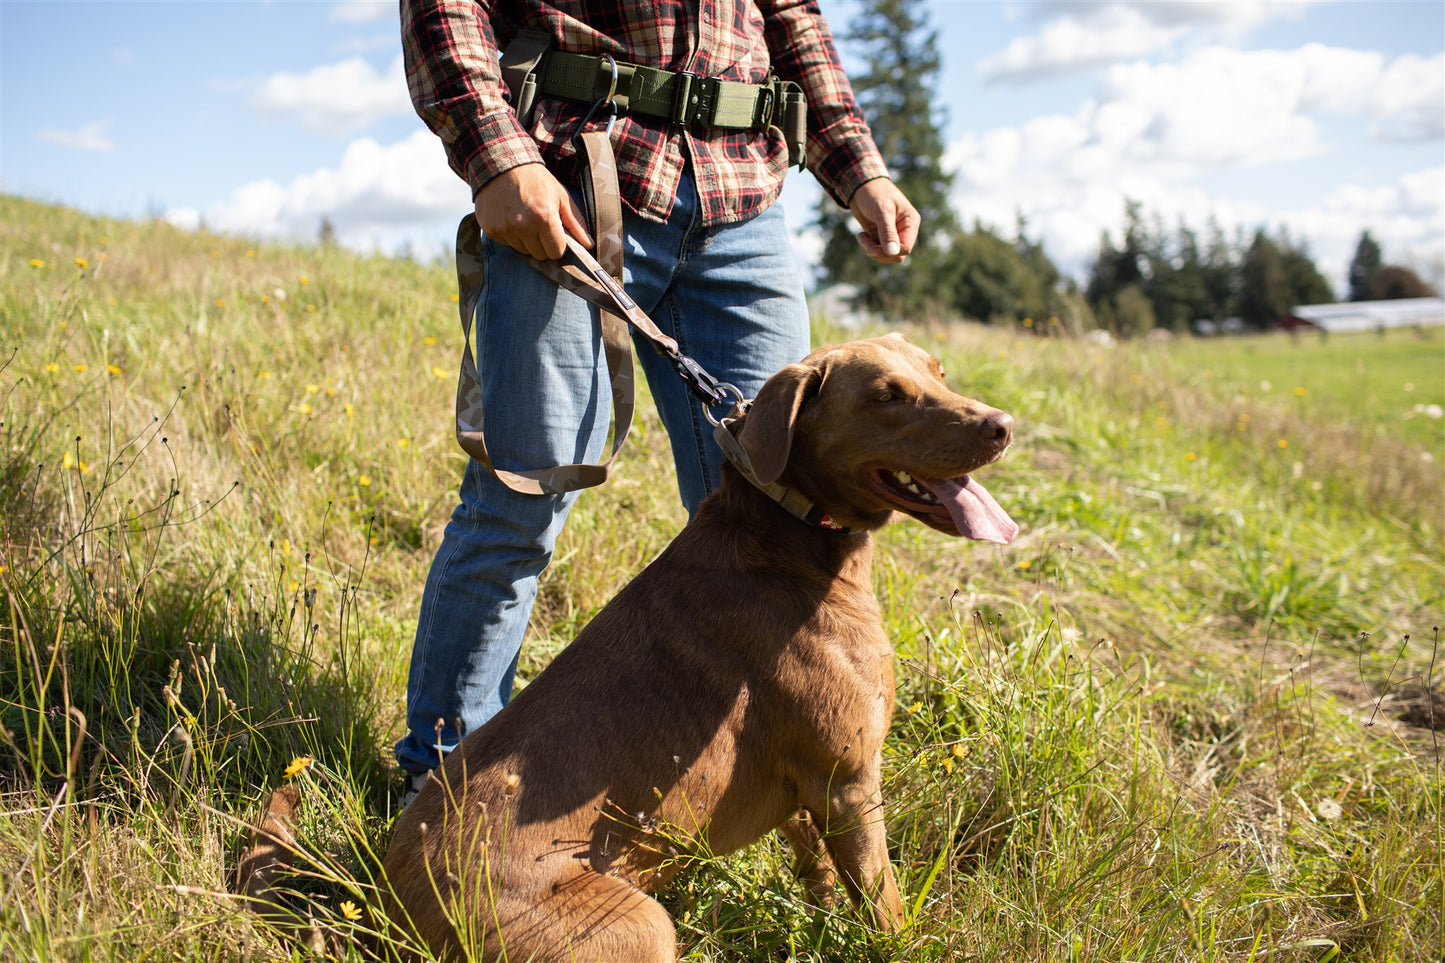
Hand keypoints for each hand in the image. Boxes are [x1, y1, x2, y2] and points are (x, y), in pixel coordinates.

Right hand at [474, 163, 591, 259]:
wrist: (503, 164)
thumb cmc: (536, 180)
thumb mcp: (560, 197)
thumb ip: (575, 223)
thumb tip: (589, 244)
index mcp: (544, 218)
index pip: (556, 252)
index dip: (558, 245)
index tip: (555, 235)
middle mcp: (523, 226)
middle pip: (540, 255)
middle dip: (543, 245)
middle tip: (539, 225)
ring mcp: (505, 229)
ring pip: (523, 251)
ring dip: (527, 241)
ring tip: (525, 219)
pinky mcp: (491, 229)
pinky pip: (507, 244)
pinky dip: (512, 236)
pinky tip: (511, 218)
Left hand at [848, 178, 919, 263]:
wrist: (860, 185)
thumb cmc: (874, 193)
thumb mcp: (882, 211)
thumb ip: (888, 232)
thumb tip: (893, 253)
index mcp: (910, 222)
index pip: (906, 247)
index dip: (890, 251)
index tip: (873, 245)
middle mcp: (904, 230)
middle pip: (897, 255)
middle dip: (879, 253)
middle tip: (863, 240)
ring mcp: (892, 234)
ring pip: (887, 255)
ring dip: (872, 251)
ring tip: (861, 237)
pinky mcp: (880, 236)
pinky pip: (878, 251)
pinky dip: (868, 248)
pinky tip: (861, 236)